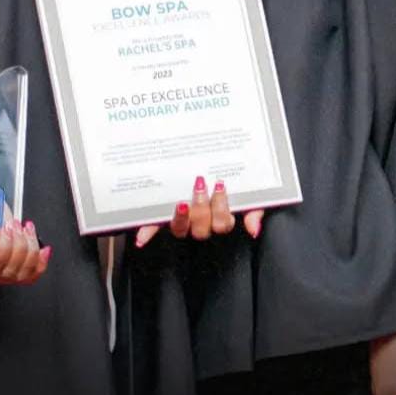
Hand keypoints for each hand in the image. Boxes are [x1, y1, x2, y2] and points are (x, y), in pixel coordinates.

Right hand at [0, 186, 49, 286]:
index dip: (3, 249)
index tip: (6, 228)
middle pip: (6, 270)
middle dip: (18, 243)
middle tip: (14, 224)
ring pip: (20, 273)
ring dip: (29, 248)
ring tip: (24, 228)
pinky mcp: (7, 267)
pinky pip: (28, 276)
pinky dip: (40, 264)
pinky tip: (43, 250)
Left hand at [134, 176, 264, 247]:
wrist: (212, 157)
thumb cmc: (233, 177)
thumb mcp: (248, 191)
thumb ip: (254, 208)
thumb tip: (253, 229)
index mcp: (220, 217)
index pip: (223, 224)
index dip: (221, 209)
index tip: (220, 185)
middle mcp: (201, 223)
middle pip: (202, 229)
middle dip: (202, 209)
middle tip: (201, 184)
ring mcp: (182, 220)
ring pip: (181, 230)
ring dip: (182, 219)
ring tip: (182, 203)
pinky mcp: (165, 214)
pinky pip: (156, 226)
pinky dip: (148, 232)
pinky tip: (141, 237)